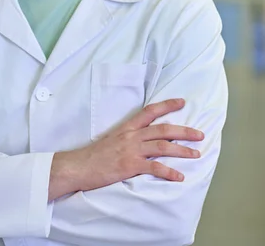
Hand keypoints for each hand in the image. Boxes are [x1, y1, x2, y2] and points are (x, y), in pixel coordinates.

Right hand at [49, 98, 203, 200]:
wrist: (79, 166)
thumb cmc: (94, 155)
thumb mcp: (112, 139)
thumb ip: (128, 137)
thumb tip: (144, 139)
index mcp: (127, 127)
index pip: (150, 111)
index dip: (167, 105)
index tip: (182, 102)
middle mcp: (131, 135)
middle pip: (163, 129)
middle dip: (184, 131)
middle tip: (200, 134)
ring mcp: (131, 150)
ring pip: (163, 146)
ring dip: (182, 151)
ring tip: (196, 154)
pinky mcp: (130, 166)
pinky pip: (154, 168)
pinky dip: (169, 172)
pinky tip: (179, 177)